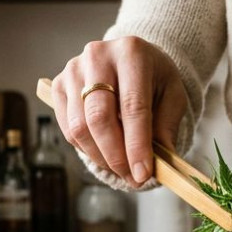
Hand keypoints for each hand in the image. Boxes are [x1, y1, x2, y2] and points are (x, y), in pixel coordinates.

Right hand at [51, 36, 188, 186]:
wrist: (130, 58)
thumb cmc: (153, 78)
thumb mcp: (172, 95)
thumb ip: (166, 127)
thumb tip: (158, 164)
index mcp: (132, 53)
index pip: (133, 106)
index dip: (137, 145)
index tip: (143, 174)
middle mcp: (98, 56)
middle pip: (99, 117)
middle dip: (116, 156)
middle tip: (132, 178)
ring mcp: (73, 70)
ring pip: (80, 127)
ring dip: (101, 157)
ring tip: (122, 169)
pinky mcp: (59, 85)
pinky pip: (68, 129)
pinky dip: (86, 149)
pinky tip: (105, 153)